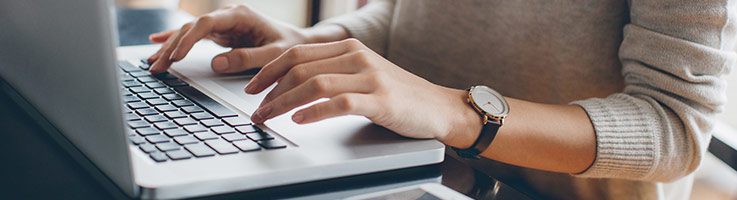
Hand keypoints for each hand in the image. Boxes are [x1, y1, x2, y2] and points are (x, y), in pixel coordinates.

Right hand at [146, 4, 308, 73]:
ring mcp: (223, 24)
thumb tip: (216, 64)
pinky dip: (175, 40)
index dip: (189, 39)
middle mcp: (228, 16)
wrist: (299, 42)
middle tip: (157, 66)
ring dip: (169, 47)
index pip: (207, 24)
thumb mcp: (274, 54)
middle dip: (172, 47)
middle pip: (192, 28)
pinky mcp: (220, 33)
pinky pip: (193, 36)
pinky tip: (156, 42)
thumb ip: (247, 58)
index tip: (176, 56)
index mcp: (241, 15)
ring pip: (188, 32)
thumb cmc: (290, 46)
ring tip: (153, 64)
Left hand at [244, 39, 481, 140]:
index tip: (252, 88)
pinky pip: (339, 103)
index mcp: (350, 48)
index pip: (298, 53)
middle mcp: (357, 57)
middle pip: (300, 67)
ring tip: (268, 116)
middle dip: (269, 89)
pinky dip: (314, 112)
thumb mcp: (363, 74)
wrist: (438, 107)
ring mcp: (370, 78)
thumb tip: (291, 85)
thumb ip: (333, 73)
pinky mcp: (380, 101)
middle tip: (255, 108)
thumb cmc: (398, 95)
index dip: (269, 70)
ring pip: (314, 84)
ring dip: (283, 102)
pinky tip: (299, 120)